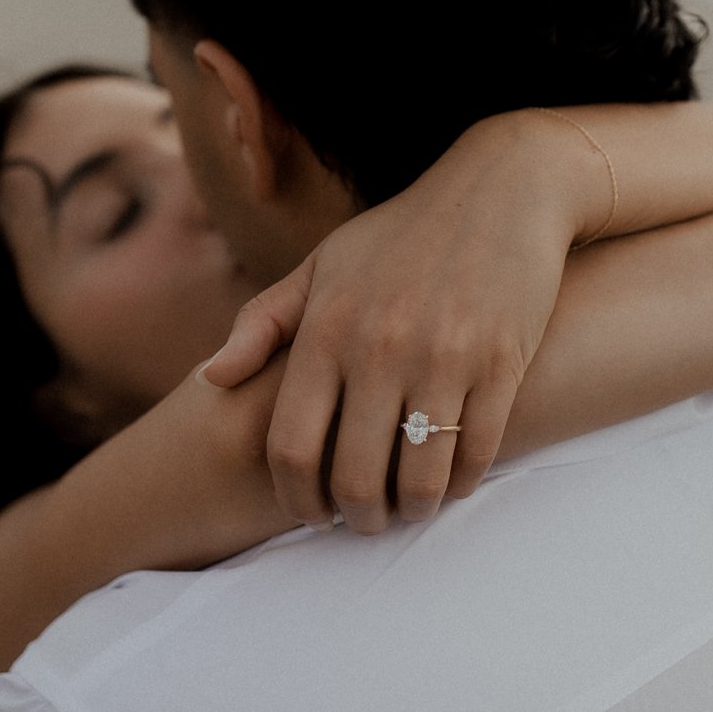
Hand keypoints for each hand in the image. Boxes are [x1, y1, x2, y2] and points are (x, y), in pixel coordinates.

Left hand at [200, 120, 578, 533]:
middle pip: (355, 477)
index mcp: (326, 330)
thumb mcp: (322, 265)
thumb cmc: (401, 233)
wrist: (501, 189)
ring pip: (421, 478)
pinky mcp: (501, 363)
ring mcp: (443, 358)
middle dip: (357, 518)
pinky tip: (453, 481)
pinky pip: (477, 453)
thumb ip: (262, 323)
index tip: (311, 514)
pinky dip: (462, 483)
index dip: (296, 499)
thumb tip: (211, 378)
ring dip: (412, 510)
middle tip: (363, 521)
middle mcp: (379, 349)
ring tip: (409, 508)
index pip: (292, 447)